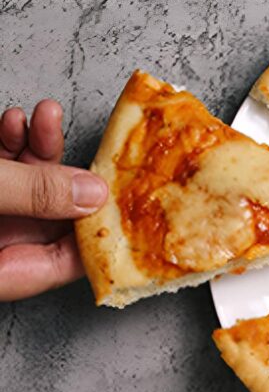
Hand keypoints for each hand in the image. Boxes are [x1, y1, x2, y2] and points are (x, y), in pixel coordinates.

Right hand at [0, 100, 107, 301]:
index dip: (108, 226)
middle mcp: (0, 252)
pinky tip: (14, 122)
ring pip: (25, 187)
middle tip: (92, 142)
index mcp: (5, 275)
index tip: (132, 193)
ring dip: (37, 148)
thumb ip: (33, 194)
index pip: (78, 260)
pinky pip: (0, 173)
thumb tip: (92, 191)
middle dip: (72, 171)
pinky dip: (8, 146)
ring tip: (45, 116)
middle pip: (55, 216)